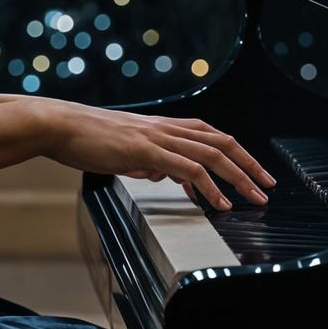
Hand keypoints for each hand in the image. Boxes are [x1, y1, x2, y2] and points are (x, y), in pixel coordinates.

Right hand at [42, 104, 274, 211]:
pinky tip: (219, 203)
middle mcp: (166, 128)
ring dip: (237, 178)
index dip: (238, 153)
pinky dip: (208, 186)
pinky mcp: (146, 150)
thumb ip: (150, 161)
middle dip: (249, 165)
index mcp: (163, 126)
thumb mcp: (125, 150)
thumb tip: (165, 175)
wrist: (60, 125)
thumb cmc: (87, 138)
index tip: (254, 172)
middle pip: (222, 142)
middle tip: (267, 187)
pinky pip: (187, 169)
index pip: (212, 135)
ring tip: (253, 198)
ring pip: (211, 154)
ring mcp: (158, 137)